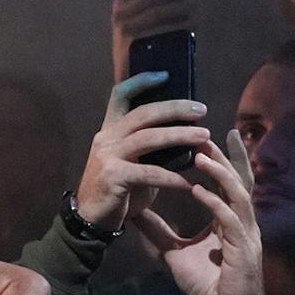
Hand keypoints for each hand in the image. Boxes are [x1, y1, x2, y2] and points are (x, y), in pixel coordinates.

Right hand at [72, 74, 208, 232]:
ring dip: (179, 136)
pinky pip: (148, 173)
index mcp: (110, 130)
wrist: (90, 219)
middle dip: (174, 109)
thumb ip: (149, 148)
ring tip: (204, 138)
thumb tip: (185, 136)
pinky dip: (171, 177)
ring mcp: (107, 156)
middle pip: (143, 113)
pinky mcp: (113, 177)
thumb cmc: (117, 190)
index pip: (120, 95)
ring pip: (148, 138)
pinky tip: (188, 183)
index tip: (166, 75)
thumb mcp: (131, 163)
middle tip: (201, 110)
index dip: (141, 81)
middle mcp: (106, 137)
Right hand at [110, 0, 192, 81]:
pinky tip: (193, 24)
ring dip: (179, 6)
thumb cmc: (137, 56)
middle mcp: (119, 17)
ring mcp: (126, 31)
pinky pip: (165, 28)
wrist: (129, 89)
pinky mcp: (138, 46)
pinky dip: (182, 24)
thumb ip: (148, 13)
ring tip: (194, 6)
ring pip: (157, 10)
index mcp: (118, 9)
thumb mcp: (136, 30)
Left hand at [130, 133, 264, 294]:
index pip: (226, 181)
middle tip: (202, 133)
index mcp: (228, 218)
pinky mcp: (243, 248)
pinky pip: (230, 220)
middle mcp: (241, 220)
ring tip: (200, 155)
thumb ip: (157, 229)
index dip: (220, 157)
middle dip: (222, 155)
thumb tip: (134, 211)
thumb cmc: (206, 282)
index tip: (203, 134)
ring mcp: (245, 233)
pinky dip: (215, 203)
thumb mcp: (172, 251)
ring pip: (237, 194)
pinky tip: (200, 191)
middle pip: (237, 179)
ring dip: (219, 173)